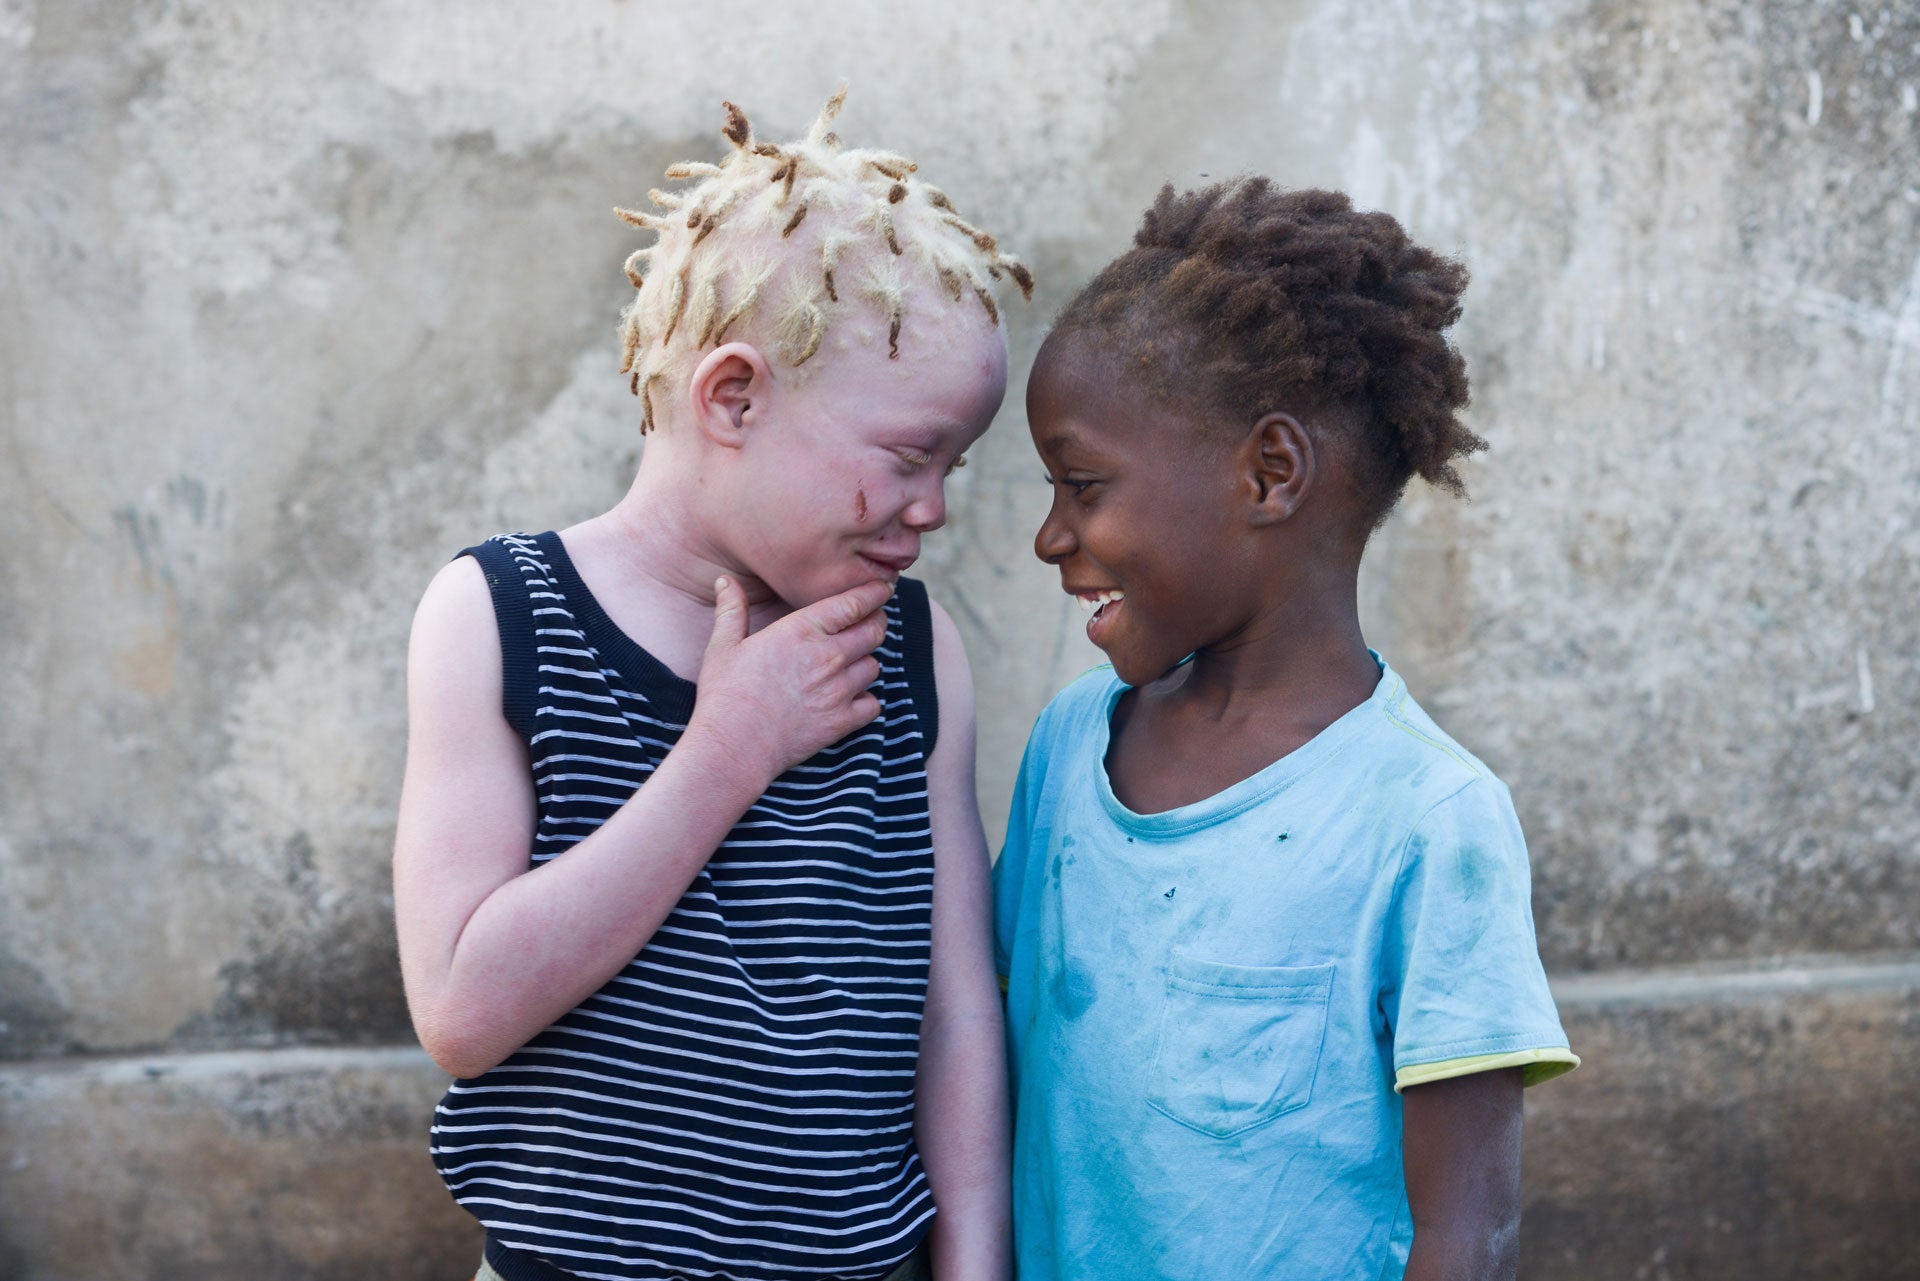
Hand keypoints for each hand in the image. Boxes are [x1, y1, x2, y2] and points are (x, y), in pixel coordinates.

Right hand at [688, 575, 892, 783]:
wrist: (733, 745)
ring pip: (874, 666)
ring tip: (852, 663)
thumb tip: (724, 580)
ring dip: (866, 662)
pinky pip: (873, 704)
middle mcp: (828, 656)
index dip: (874, 593)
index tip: (882, 588)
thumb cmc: (725, 694)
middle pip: (874, 631)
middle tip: (871, 622)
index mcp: (801, 630)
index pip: (854, 603)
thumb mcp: (722, 645)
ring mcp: (839, 690)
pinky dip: (866, 701)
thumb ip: (732, 609)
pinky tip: (851, 699)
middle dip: (877, 623)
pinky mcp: (842, 721)